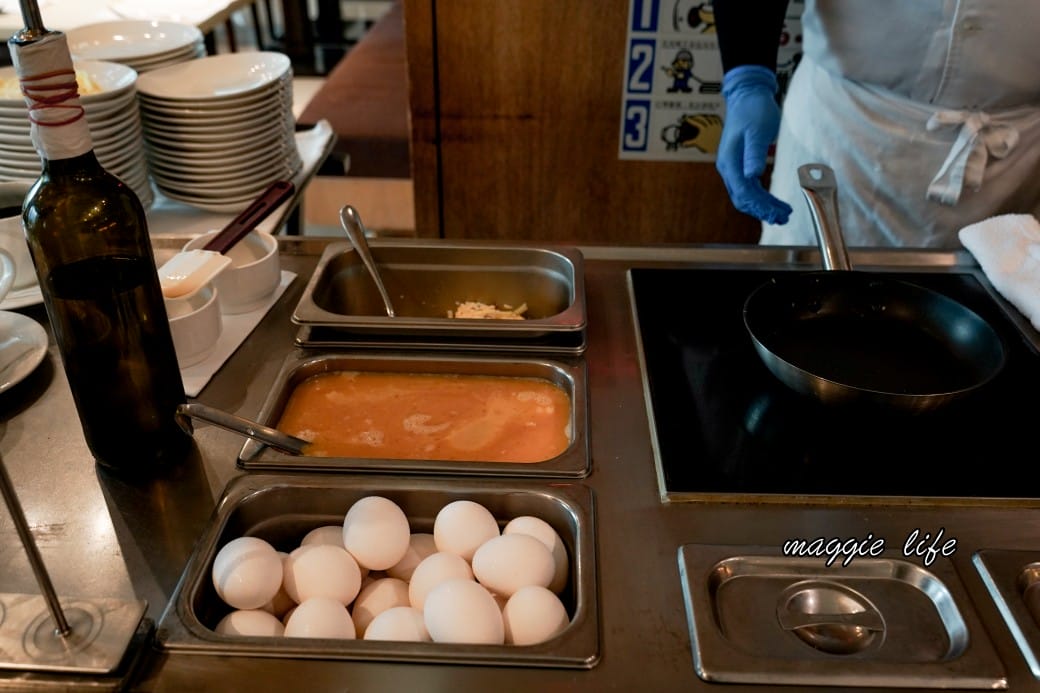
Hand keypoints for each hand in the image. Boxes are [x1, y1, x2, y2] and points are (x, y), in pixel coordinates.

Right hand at [716, 65, 792, 224]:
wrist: (747, 95)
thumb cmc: (753, 110)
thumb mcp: (757, 131)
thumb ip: (754, 154)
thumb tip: (753, 175)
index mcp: (730, 162)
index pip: (744, 192)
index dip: (761, 205)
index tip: (780, 211)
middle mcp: (728, 168)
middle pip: (742, 198)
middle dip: (762, 210)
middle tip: (783, 217)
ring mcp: (732, 167)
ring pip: (744, 195)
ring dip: (761, 206)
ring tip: (780, 213)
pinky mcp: (739, 164)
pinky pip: (747, 187)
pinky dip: (759, 197)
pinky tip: (771, 201)